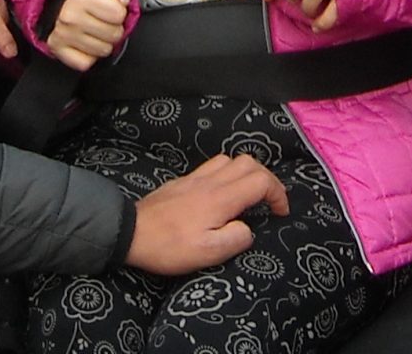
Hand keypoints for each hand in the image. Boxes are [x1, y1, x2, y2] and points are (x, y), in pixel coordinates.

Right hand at [45, 0, 133, 69]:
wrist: (62, 11)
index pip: (119, 14)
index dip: (120, 12)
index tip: (111, 9)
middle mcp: (69, 15)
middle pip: (114, 34)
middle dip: (114, 29)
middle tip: (104, 22)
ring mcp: (62, 34)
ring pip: (103, 51)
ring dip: (104, 43)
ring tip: (95, 32)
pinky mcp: (58, 51)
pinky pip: (88, 63)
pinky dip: (90, 57)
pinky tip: (86, 44)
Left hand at [126, 153, 289, 274]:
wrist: (130, 232)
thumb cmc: (170, 246)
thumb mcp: (207, 253)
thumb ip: (235, 239)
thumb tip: (248, 229)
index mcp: (221, 198)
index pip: (261, 180)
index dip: (278, 194)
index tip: (281, 213)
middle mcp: (211, 181)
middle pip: (249, 162)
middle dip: (267, 178)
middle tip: (270, 201)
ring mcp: (195, 177)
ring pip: (230, 159)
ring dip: (247, 172)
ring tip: (250, 195)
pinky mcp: (182, 181)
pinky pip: (213, 165)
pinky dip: (228, 173)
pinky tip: (223, 192)